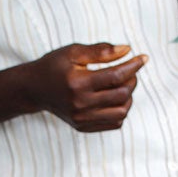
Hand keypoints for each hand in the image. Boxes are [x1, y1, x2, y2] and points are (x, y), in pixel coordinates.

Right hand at [27, 43, 147, 131]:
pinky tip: (115, 98)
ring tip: (123, 85)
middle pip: (121, 94)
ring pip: (121, 112)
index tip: (143, 57)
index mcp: (77, 83)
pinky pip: (114, 123)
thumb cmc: (55, 66)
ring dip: (129, 97)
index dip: (134, 66)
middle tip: (130, 70)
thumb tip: (127, 50)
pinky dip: (121, 110)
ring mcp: (81, 119)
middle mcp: (80, 104)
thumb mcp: (74, 52)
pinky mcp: (83, 127)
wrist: (34, 89)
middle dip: (132, 80)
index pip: (116, 76)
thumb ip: (101, 51)